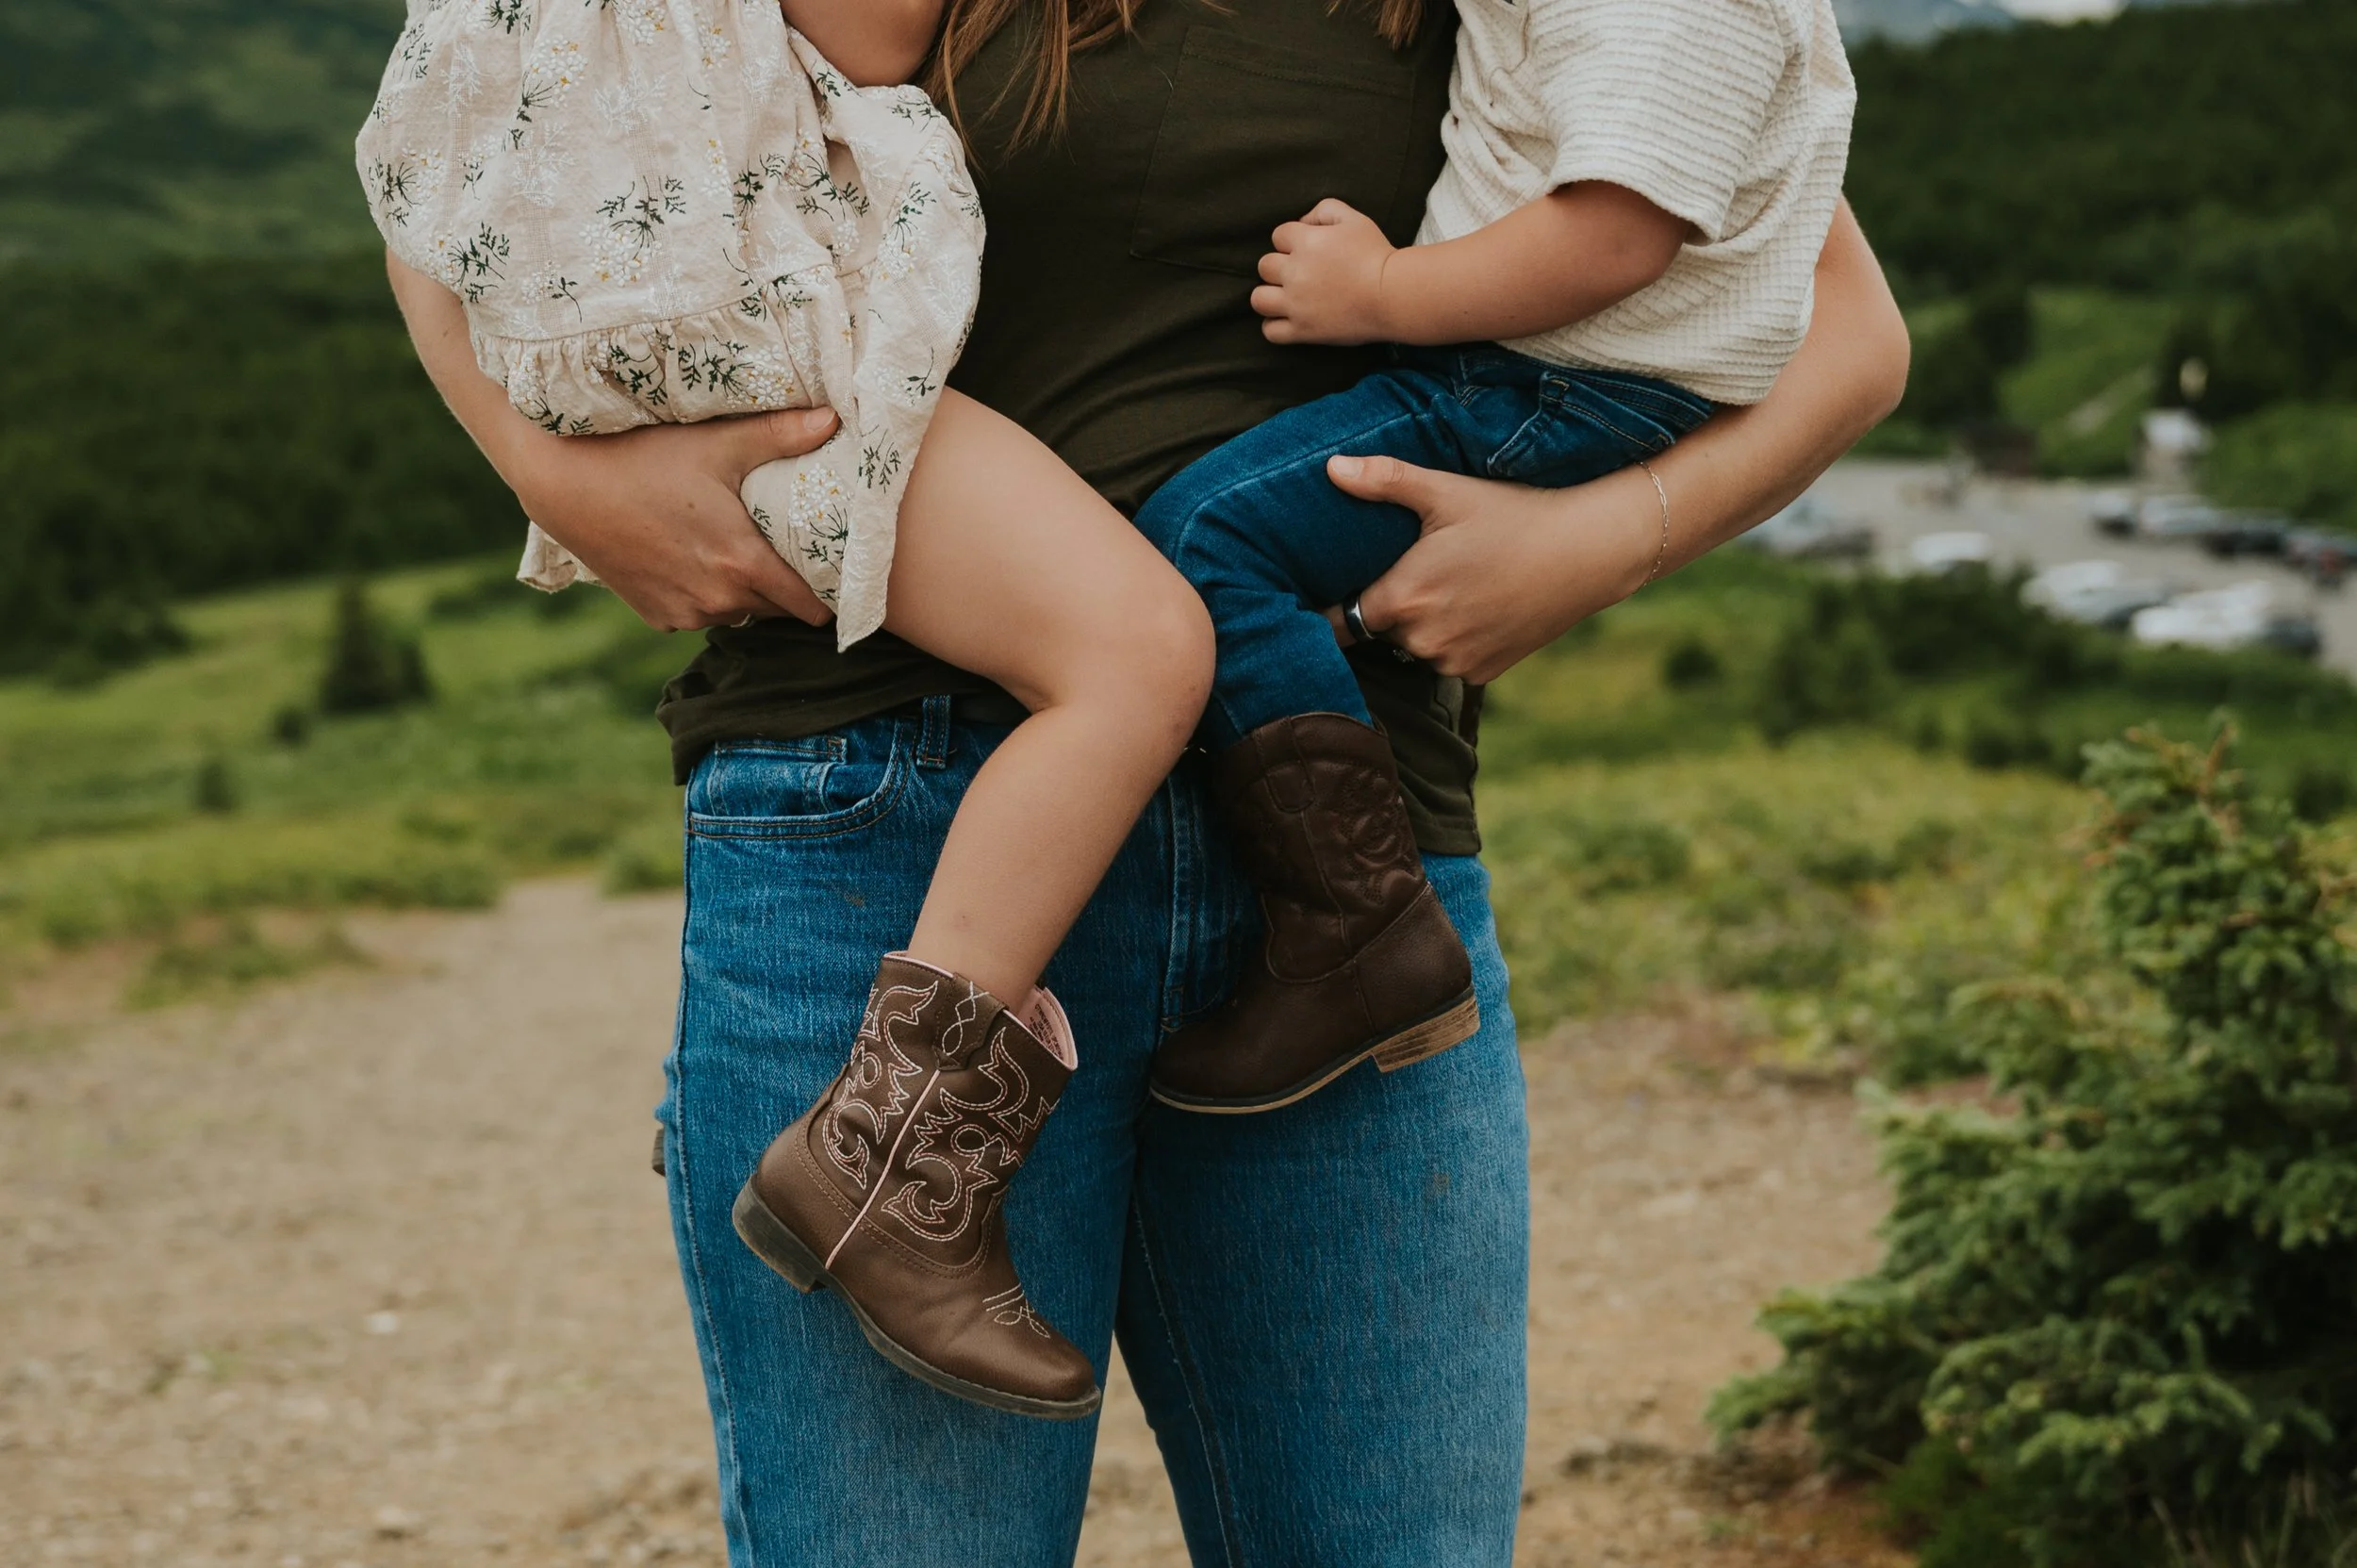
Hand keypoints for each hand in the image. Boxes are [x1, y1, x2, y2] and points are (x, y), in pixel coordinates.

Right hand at [513, 408, 841, 632]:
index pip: (810, 604)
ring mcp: (685, 613)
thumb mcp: (716, 444)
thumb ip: (779, 436)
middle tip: (789, 550)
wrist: (564, 484)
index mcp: (741, 563)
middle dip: (787, 586)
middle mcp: (717, 599)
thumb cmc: (642, 456)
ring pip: (740, 612)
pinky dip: (707, 594)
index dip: (828, 592)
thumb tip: (833, 418)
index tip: (835, 574)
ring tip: (741, 549)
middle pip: (777, 609)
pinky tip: (698, 559)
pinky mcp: (658, 617)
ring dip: (745, 590)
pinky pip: (701, 613)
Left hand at [1252, 198, 1396, 345]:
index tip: (1309, 251)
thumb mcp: (1354, 219)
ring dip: (1269, 296)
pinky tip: (1288, 319)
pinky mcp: (1302, 330)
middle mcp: (1295, 272)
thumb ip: (1324, 211)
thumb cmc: (1376, 254)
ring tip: (1286, 297)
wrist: (1392, 295)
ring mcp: (1296, 304)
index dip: (1292, 241)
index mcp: (1305, 241)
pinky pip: (1270, 330)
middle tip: (1301, 274)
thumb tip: (1303, 221)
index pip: (1278, 235)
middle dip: (1279, 267)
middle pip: (1265, 266)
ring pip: (1259, 298)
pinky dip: (1274, 325)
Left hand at [1323, 454, 1661, 685]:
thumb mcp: (1447, 491)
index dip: (1327, 610)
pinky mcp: (1482, 675)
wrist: (1588, 552)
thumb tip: (1330, 467)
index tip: (1325, 595)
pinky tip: (1478, 606)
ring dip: (1421, 625)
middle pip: (1379, 631)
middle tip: (1411, 570)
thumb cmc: (1515, 515)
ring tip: (1451, 585)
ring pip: (1414, 647)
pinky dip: (1454, 639)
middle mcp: (1422, 641)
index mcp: (1402, 599)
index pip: (1337, 622)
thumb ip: (1384, 481)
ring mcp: (1454, 662)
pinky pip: (1449, 659)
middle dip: (1387, 605)